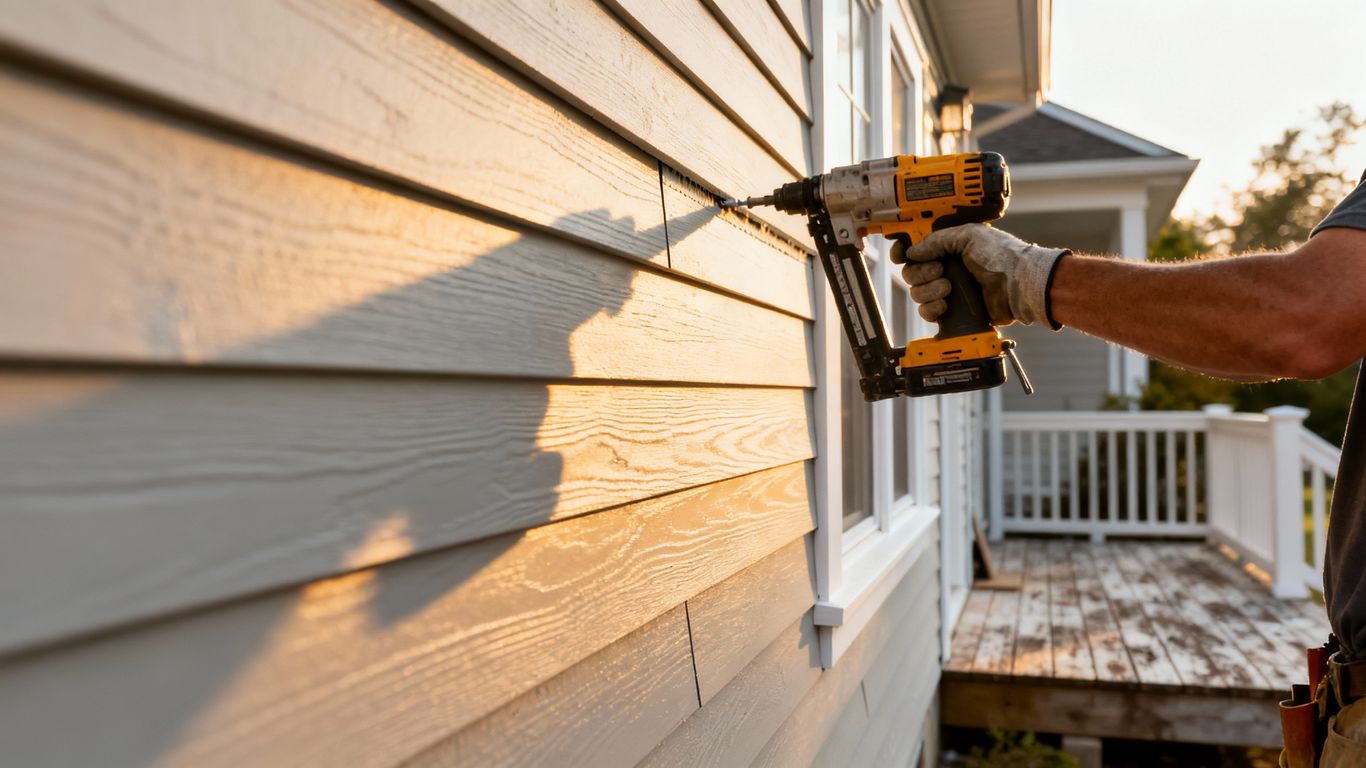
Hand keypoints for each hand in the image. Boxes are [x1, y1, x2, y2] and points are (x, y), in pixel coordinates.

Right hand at [891, 224, 1067, 327]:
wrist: (1019, 283)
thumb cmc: (1001, 255)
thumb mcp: (968, 235)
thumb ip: (936, 240)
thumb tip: (912, 251)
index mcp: (948, 247)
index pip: (916, 249)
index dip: (904, 252)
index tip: (901, 254)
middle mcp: (946, 268)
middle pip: (912, 272)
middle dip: (921, 272)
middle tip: (940, 270)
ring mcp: (948, 290)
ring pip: (917, 293)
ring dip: (928, 291)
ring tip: (948, 287)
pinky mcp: (952, 311)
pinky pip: (927, 312)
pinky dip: (931, 309)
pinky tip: (945, 304)